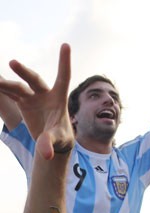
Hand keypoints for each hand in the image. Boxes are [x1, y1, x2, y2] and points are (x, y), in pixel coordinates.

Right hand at [0, 44, 72, 159]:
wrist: (53, 141)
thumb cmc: (60, 138)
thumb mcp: (57, 140)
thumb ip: (49, 143)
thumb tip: (45, 154)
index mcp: (59, 98)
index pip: (63, 76)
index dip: (64, 62)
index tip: (66, 45)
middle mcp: (45, 93)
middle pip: (35, 79)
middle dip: (24, 72)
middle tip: (13, 63)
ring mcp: (33, 96)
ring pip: (17, 86)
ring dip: (5, 82)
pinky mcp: (23, 101)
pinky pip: (9, 92)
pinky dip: (1, 88)